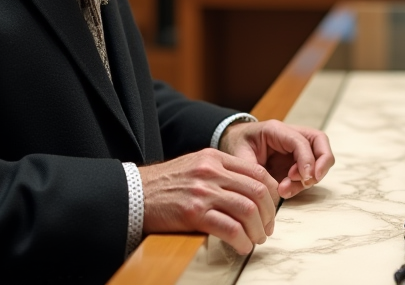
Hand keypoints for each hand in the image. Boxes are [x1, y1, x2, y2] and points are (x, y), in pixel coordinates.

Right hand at [140, 148, 277, 254]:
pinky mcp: (193, 213)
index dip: (271, 192)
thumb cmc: (164, 185)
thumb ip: (220, 172)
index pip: (257, 171)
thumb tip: (248, 190)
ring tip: (256, 239)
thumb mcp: (194, 166)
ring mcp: (203, 192)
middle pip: (257, 191)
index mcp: (214, 158)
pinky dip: (242, 240)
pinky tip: (242, 246)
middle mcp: (211, 171)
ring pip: (247, 210)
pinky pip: (230, 228)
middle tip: (267, 228)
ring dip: (258, 230)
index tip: (271, 208)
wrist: (133, 194)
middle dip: (268, 214)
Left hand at [220, 120, 334, 198]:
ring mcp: (295, 149)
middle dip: (322, 163)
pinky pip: (309, 172)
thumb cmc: (236, 146)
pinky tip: (284, 191)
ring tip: (284, 190)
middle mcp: (290, 136)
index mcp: (276, 130)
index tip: (304, 178)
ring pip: (318, 158)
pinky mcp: (295, 162)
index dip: (307, 159)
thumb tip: (269, 186)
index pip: (301, 141)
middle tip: (309, 181)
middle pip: (320, 142)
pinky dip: (302, 184)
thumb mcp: (239, 156)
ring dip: (308, 178)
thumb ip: (252, 169)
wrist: (233, 144)